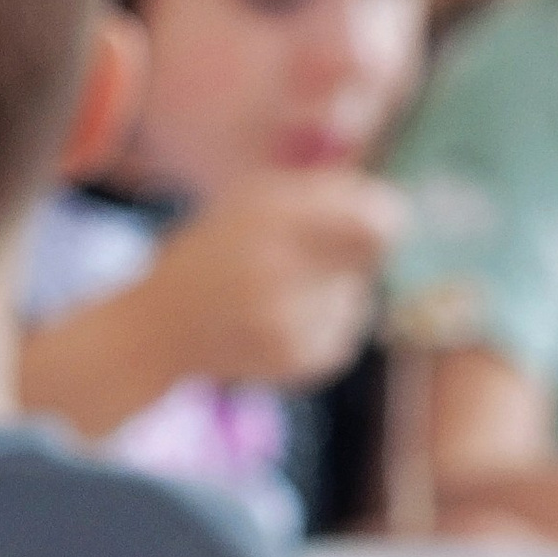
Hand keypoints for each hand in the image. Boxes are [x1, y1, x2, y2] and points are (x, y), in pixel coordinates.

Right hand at [134, 169, 403, 389]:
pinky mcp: (300, 360)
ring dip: (339, 291)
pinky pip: (345, 334)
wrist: (162, 329)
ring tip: (286, 291)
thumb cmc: (214, 253)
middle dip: (357, 250)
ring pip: (359, 297)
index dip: (384, 218)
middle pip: (372, 255)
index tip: (377, 220)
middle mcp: (281, 267)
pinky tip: (283, 321)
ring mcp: (292, 320)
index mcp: (269, 214)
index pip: (376, 220)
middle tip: (316, 253)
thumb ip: (321, 196)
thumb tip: (395, 208)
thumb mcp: (252, 201)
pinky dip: (326, 325)